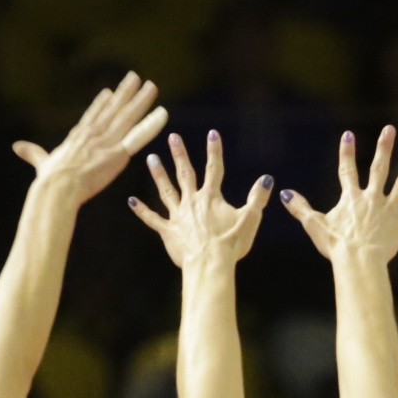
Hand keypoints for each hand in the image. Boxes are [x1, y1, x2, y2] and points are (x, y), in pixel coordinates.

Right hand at [12, 72, 167, 203]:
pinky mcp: (118, 153)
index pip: (92, 116)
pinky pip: (139, 136)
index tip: (109, 92)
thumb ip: (33, 153)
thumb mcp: (41, 162)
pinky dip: (151, 125)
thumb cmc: (49, 180)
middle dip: (126, 94)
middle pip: (114, 110)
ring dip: (141, 101)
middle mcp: (94, 134)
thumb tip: (16, 147)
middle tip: (136, 79)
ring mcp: (107, 142)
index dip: (101, 104)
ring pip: (128, 117)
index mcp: (77, 136)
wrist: (58, 188)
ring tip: (152, 87)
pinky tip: (163, 114)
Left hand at [129, 130, 271, 266]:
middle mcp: (192, 202)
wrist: (210, 264)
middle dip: (180, 154)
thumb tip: (267, 179)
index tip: (212, 134)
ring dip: (159, 174)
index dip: (214, 151)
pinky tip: (131, 201)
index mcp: (211, 198)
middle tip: (172, 137)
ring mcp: (178, 216)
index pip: (214, 169)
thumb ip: (257, 198)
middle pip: (185, 173)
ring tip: (151, 158)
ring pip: (166, 190)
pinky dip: (141, 211)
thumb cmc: (231, 244)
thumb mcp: (250, 219)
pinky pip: (152, 219)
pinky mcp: (168, 231)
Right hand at [281, 126, 397, 261]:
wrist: (357, 261)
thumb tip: (282, 193)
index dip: (346, 153)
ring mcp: (388, 210)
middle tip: (390, 129)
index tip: (348, 135)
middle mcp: (372, 198)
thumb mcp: (314, 225)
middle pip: (379, 168)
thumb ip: (300, 208)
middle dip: (384, 147)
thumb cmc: (335, 246)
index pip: (347, 171)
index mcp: (351, 199)